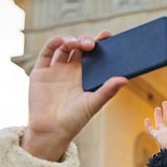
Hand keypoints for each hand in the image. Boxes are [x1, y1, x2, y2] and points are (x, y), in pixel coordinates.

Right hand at [21, 33, 127, 160]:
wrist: (51, 131)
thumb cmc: (75, 119)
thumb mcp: (94, 103)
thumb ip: (108, 91)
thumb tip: (125, 79)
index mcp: (87, 75)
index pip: (96, 54)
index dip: (102, 43)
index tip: (109, 35)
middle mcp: (72, 70)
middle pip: (81, 47)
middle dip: (87, 41)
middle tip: (92, 44)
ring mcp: (56, 70)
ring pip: (64, 46)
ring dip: (71, 40)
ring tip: (77, 44)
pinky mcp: (41, 72)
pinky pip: (47, 52)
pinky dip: (54, 43)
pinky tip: (61, 41)